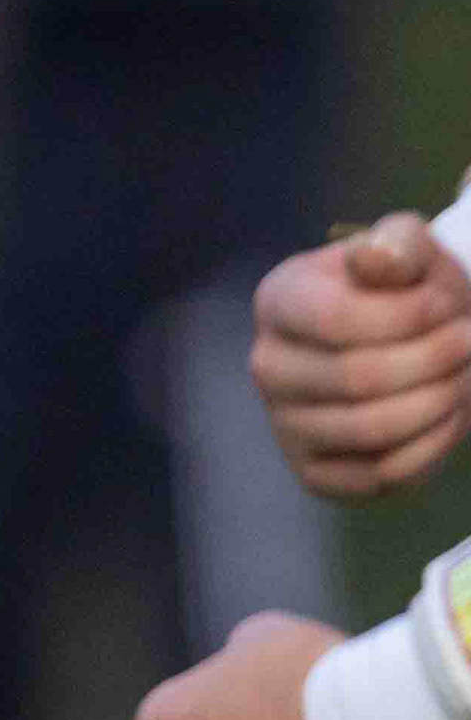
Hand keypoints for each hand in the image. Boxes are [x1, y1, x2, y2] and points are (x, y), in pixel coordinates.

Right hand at [250, 213, 470, 499]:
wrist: (413, 339)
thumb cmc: (411, 290)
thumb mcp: (409, 248)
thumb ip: (396, 243)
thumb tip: (372, 259)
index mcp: (278, 301)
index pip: (336, 320)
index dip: (411, 316)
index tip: (453, 304)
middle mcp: (268, 366)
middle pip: (356, 379)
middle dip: (435, 360)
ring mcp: (285, 424)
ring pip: (371, 431)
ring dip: (441, 402)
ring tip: (465, 377)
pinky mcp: (314, 472)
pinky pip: (380, 475)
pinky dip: (432, 447)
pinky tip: (449, 415)